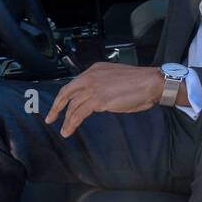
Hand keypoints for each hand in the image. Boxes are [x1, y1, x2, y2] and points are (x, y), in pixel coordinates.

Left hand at [44, 62, 164, 137]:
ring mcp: (92, 88)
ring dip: (66, 120)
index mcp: (95, 70)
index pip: (75, 83)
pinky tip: (69, 130)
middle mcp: (90, 77)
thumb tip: (99, 98)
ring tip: (64, 131)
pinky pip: (78, 114)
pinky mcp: (97, 100)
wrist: (151, 83)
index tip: (61, 105)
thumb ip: (104, 85)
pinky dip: (71, 123)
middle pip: (67, 92)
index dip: (66, 96)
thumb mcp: (117, 79)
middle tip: (50, 118)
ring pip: (72, 106)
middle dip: (56, 106)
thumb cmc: (140, 83)